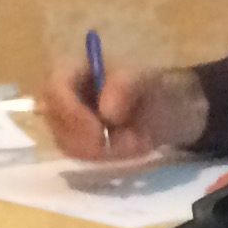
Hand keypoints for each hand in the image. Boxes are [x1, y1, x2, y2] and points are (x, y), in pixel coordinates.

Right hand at [40, 56, 208, 159]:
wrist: (174, 111)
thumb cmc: (154, 86)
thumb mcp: (145, 78)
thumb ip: (124, 87)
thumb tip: (106, 113)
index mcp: (75, 69)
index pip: (54, 88)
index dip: (69, 111)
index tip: (97, 130)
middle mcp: (64, 96)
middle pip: (54, 120)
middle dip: (82, 137)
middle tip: (111, 145)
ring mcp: (69, 124)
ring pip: (66, 144)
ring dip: (99, 149)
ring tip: (132, 141)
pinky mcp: (81, 146)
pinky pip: (83, 158)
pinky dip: (107, 157)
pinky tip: (129, 147)